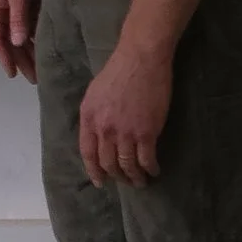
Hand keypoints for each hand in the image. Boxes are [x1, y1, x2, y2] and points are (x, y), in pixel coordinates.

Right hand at [0, 0, 41, 79]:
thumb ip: (18, 18)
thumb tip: (17, 43)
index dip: (3, 56)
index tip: (12, 74)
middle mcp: (5, 8)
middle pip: (11, 39)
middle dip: (20, 59)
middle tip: (33, 78)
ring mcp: (20, 6)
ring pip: (23, 34)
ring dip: (30, 51)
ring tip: (41, 69)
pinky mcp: (33, 1)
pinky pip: (34, 25)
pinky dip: (38, 38)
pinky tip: (46, 49)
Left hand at [80, 37, 173, 184]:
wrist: (141, 59)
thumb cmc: (118, 71)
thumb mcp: (95, 93)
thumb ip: (94, 115)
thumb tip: (97, 134)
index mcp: (89, 118)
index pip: (87, 153)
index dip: (93, 170)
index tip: (99, 181)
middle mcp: (104, 129)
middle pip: (107, 163)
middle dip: (116, 176)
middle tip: (125, 181)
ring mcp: (125, 133)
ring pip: (127, 165)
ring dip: (134, 177)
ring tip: (140, 181)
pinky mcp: (146, 132)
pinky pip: (146, 159)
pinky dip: (149, 168)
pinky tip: (153, 170)